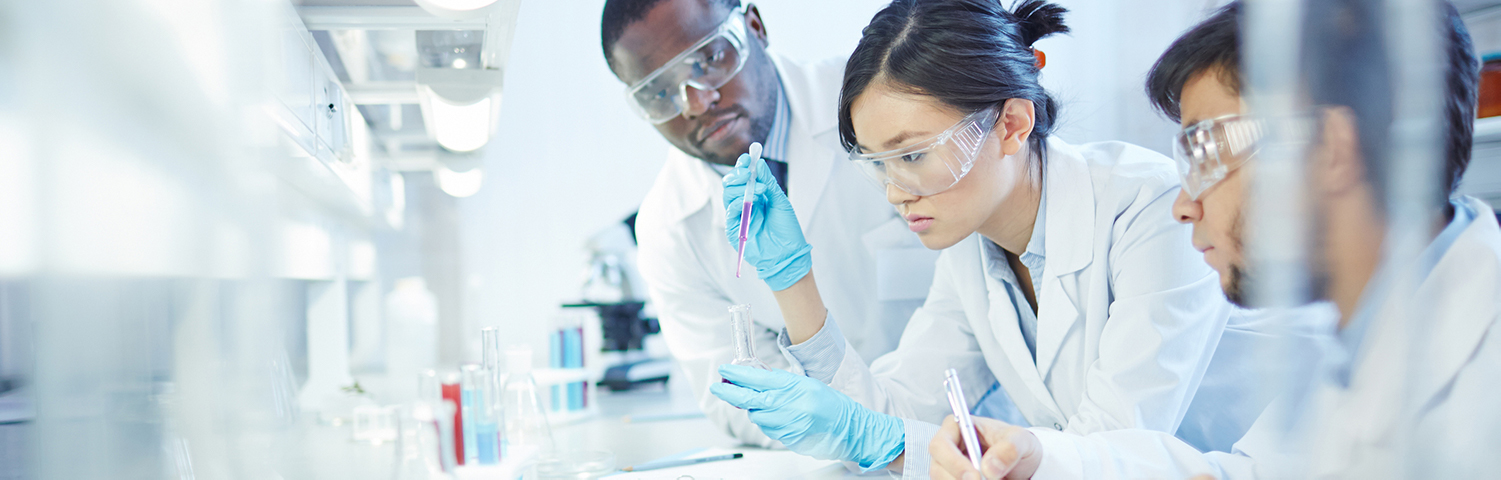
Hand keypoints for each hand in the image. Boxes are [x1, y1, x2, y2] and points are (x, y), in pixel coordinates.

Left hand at [710, 364, 904, 470]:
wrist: (847, 427)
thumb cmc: (829, 403)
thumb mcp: (805, 383)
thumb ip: (780, 381)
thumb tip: (755, 377)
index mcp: (792, 387)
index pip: (756, 378)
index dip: (736, 375)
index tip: (724, 371)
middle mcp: (787, 405)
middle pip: (748, 399)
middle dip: (729, 392)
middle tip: (717, 386)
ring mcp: (786, 424)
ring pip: (756, 416)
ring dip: (754, 409)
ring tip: (764, 404)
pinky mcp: (786, 438)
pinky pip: (767, 429)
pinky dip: (767, 421)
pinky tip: (777, 417)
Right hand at [723, 153, 810, 290]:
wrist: (788, 254)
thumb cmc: (787, 230)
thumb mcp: (780, 202)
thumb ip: (769, 183)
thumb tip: (759, 164)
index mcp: (756, 196)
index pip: (744, 178)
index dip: (743, 166)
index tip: (748, 157)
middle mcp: (745, 204)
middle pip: (731, 184)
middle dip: (738, 174)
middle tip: (748, 171)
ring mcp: (738, 216)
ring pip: (728, 195)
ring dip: (740, 187)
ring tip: (757, 188)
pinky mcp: (734, 229)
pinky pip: (730, 211)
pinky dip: (738, 202)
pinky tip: (748, 201)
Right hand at [929, 415, 1040, 479]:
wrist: (1021, 464)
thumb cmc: (1016, 444)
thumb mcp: (1021, 440)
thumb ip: (1009, 448)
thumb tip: (988, 467)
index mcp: (957, 428)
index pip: (941, 444)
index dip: (953, 462)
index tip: (974, 476)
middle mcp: (948, 449)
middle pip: (938, 469)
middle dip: (958, 479)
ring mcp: (948, 468)